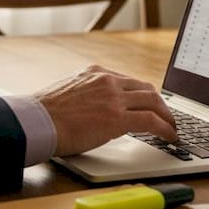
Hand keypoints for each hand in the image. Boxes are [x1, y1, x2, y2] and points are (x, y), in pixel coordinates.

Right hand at [34, 65, 176, 155]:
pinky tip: (169, 136)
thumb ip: (86, 95)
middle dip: (160, 103)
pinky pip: (151, 120)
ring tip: (171, 128)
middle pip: (145, 88)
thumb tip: (95, 110)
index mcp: (94, 72)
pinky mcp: (117, 117)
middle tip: (166, 117)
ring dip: (166, 116)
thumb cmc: (44, 115)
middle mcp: (106, 80)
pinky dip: (164, 128)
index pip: (128, 80)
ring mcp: (113, 97)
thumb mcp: (68, 93)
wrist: (36, 122)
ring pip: (153, 101)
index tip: (148, 103)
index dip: (142, 94)